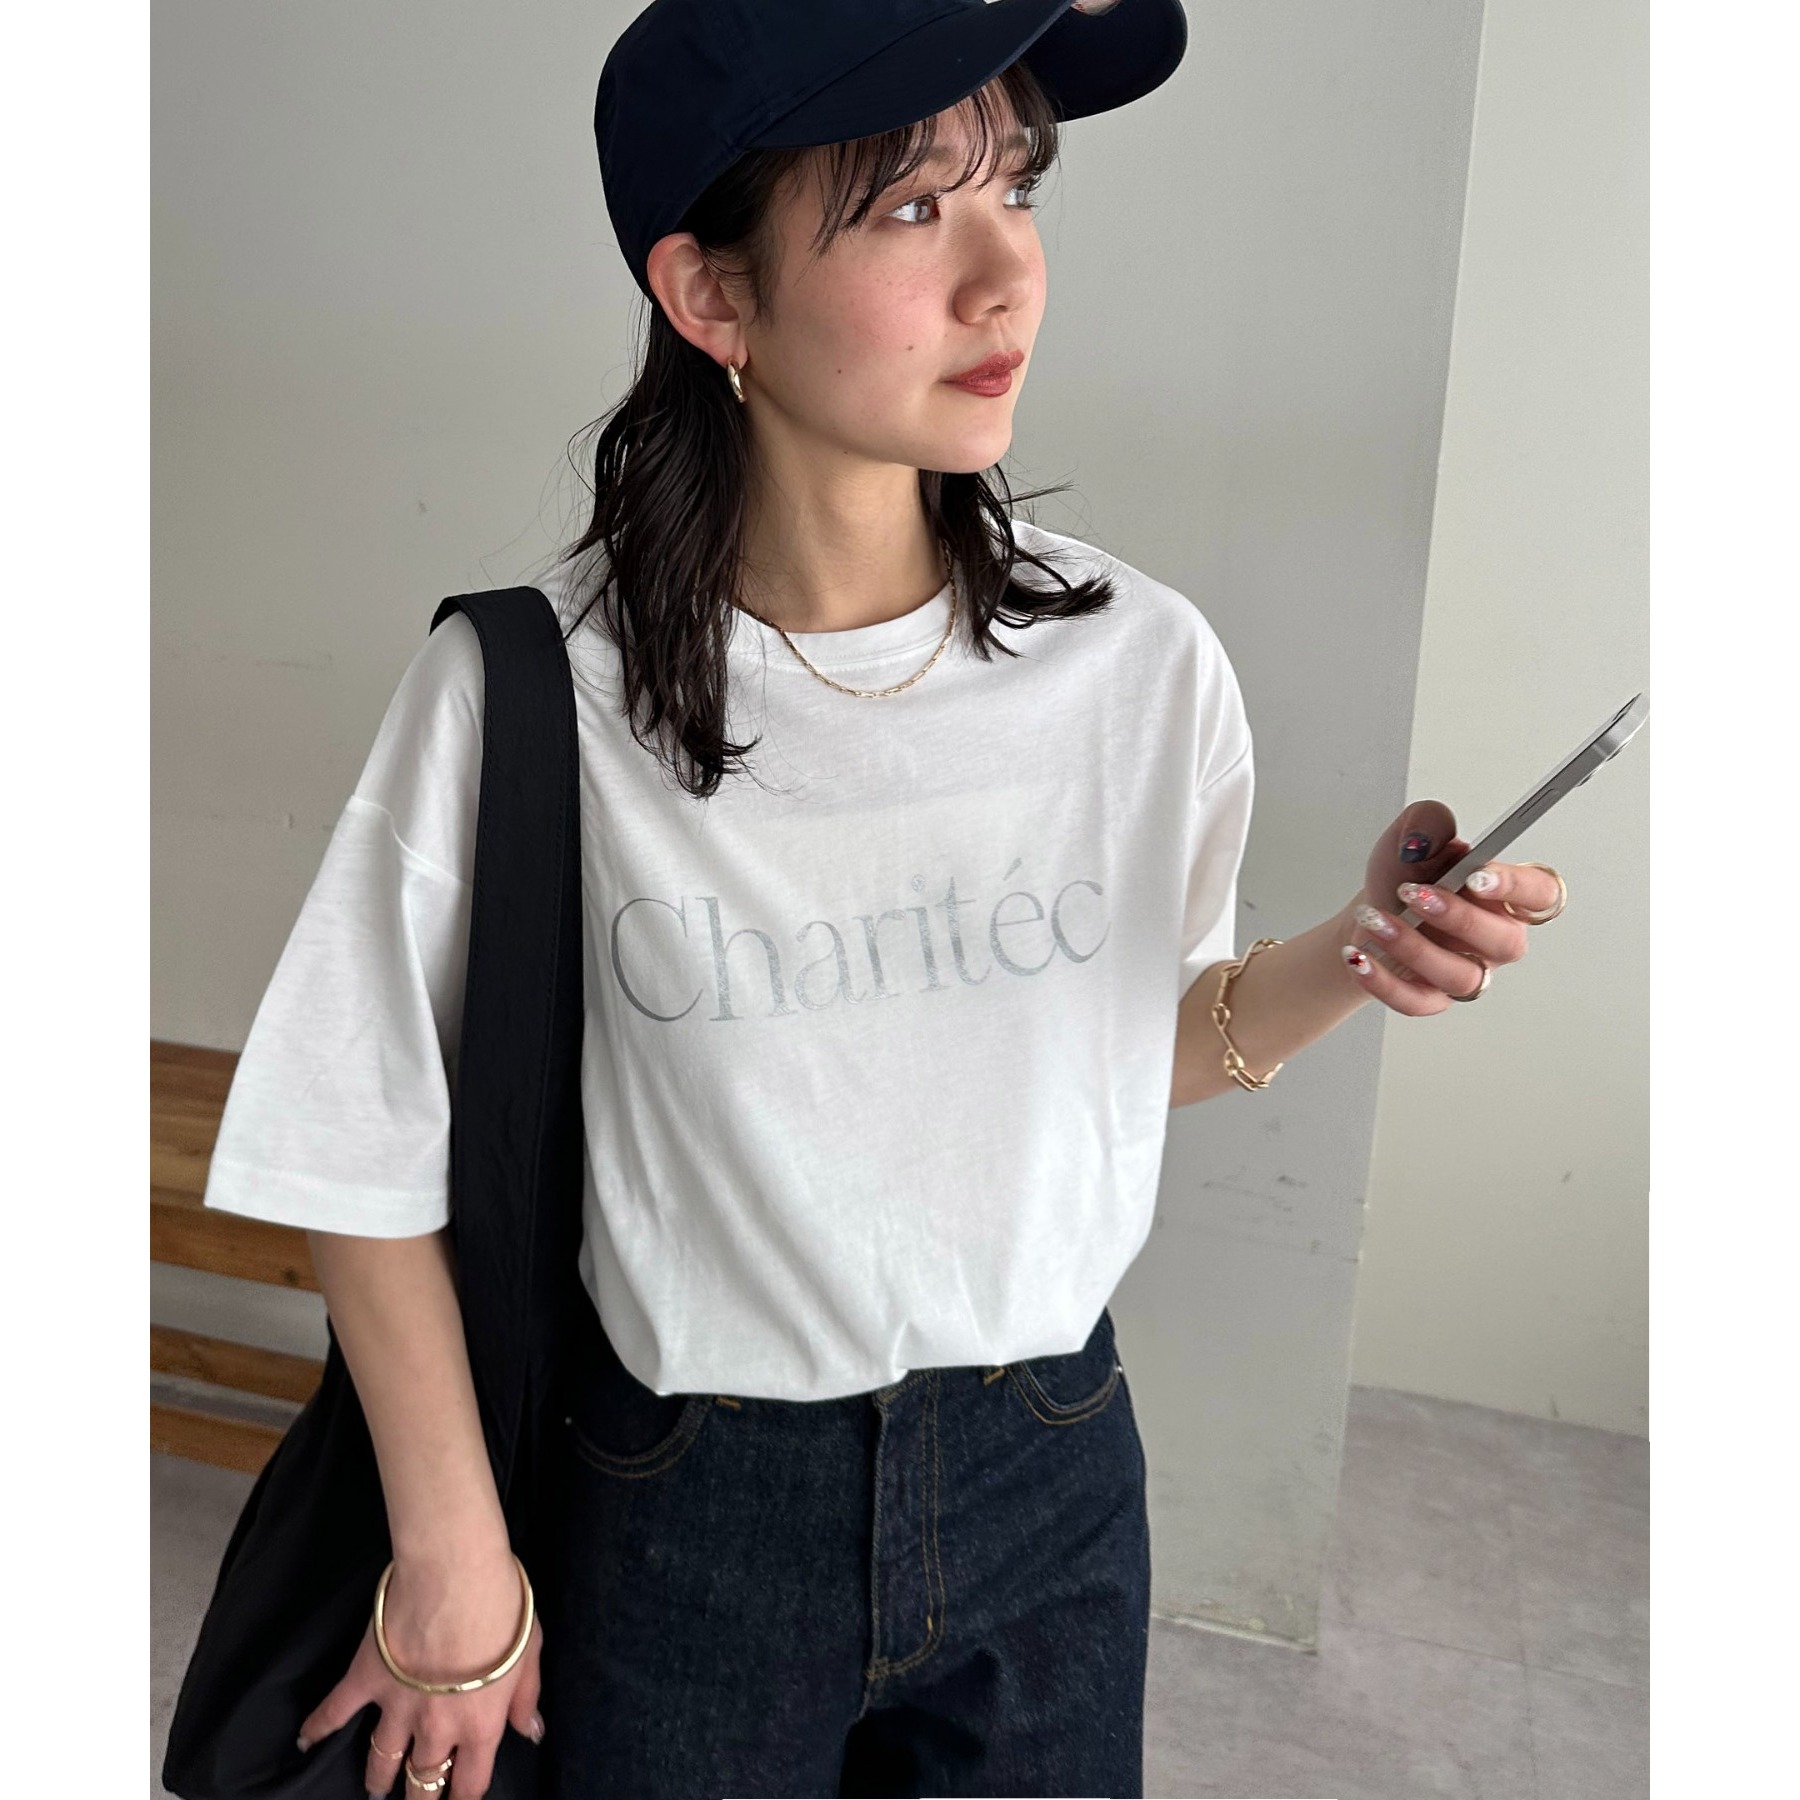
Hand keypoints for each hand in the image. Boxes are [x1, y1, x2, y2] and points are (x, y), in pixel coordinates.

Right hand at [296, 1547, 545, 1797]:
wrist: (456, 1574)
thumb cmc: (503, 1609)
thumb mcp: (531, 1652)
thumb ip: (526, 1698)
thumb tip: (529, 1733)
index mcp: (479, 1725)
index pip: (471, 1783)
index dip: (464, 1799)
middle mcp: (435, 1728)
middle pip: (423, 1780)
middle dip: (420, 1796)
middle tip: (416, 1799)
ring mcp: (396, 1707)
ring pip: (381, 1759)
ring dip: (378, 1776)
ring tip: (375, 1787)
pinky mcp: (365, 1680)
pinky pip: (335, 1712)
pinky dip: (318, 1727)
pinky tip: (306, 1741)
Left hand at [1339, 801, 1560, 1014]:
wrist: (1369, 911)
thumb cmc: (1404, 875)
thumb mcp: (1412, 833)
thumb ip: (1428, 822)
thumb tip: (1422, 841)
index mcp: (1504, 895)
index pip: (1539, 894)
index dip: (1516, 887)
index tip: (1476, 875)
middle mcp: (1495, 938)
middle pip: (1504, 941)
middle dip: (1458, 917)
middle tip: (1411, 893)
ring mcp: (1467, 972)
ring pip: (1460, 976)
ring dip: (1413, 947)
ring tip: (1373, 920)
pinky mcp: (1432, 998)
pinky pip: (1418, 1002)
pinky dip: (1385, 982)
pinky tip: (1359, 957)